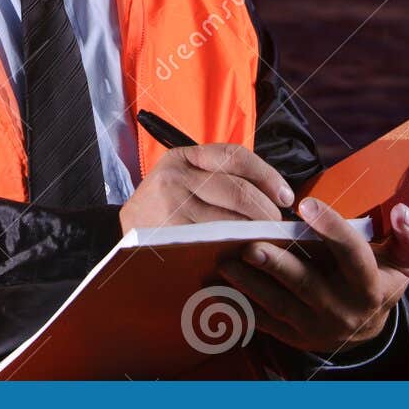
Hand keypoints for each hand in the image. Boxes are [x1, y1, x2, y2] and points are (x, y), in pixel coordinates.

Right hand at [118, 143, 294, 233]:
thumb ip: (220, 177)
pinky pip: (215, 241)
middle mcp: (176, 177)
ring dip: (256, 233)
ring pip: (231, 219)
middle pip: (239, 191)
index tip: (285, 195)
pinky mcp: (172, 236)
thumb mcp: (183, 179)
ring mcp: (173, 207)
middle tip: (279, 226)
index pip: (236, 156)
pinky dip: (236, 247)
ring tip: (268, 240)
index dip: (268, 175)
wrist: (122, 234)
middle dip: (268, 211)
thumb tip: (274, 193)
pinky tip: (246, 252)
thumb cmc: (164, 207)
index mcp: (183, 157)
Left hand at [218, 198, 408, 353]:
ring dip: (250, 284)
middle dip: (277, 265)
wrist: (367, 324)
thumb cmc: (381, 274)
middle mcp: (344, 311)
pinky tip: (218, 288)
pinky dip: (239, 306)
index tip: (306, 204)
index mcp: (370, 285)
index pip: (352, 254)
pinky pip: (263, 322)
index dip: (331, 228)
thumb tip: (401, 212)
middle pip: (307, 285)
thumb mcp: (406, 257)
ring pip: (279, 305)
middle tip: (250, 245)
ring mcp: (316, 327)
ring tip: (226, 263)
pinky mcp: (293, 337)